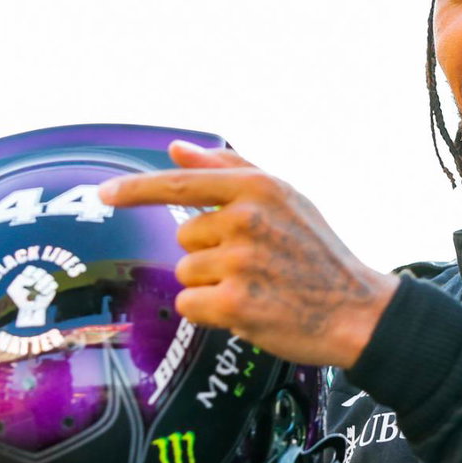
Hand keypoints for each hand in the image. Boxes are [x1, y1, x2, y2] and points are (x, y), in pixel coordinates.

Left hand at [98, 142, 398, 368]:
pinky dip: (212, 313)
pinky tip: (250, 310)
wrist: (358, 311)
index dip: (136, 191)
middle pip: (185, 239)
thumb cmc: (319, 254)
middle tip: (258, 265)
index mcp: (258, 188)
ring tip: (259, 288)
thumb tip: (177, 148)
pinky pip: (191, 305)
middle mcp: (246, 220)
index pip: (180, 185)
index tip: (103, 195)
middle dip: (211, 255)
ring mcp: (239, 262)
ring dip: (213, 286)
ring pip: (186, 274)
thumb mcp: (286, 198)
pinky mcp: (234, 303)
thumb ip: (229, 169)